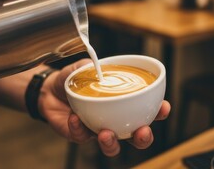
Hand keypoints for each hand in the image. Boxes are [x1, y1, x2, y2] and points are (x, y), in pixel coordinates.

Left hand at [39, 59, 170, 156]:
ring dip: (112, 143)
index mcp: (123, 103)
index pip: (148, 110)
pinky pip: (83, 137)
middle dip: (143, 138)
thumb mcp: (84, 66)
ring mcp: (98, 130)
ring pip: (113, 146)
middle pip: (136, 136)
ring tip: (106, 133)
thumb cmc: (73, 78)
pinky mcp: (80, 136)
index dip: (159, 112)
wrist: (49, 89)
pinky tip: (75, 118)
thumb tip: (100, 67)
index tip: (164, 107)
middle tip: (142, 132)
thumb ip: (94, 66)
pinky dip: (79, 128)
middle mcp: (115, 120)